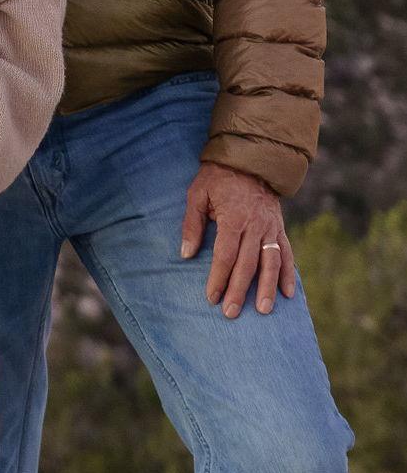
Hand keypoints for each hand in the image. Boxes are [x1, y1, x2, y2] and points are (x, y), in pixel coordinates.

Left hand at [180, 161, 296, 317]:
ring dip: (266, 288)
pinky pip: (286, 255)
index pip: (225, 256)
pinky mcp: (280, 229)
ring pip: (270, 263)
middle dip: (238, 290)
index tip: (211, 297)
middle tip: (231, 313)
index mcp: (232, 219)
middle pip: (247, 265)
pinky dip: (287, 274)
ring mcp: (270, 229)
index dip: (218, 277)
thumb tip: (185, 254)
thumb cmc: (217, 178)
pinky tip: (287, 294)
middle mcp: (255, 227)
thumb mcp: (197, 195)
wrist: (249, 160)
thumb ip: (191, 225)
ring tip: (262, 310)